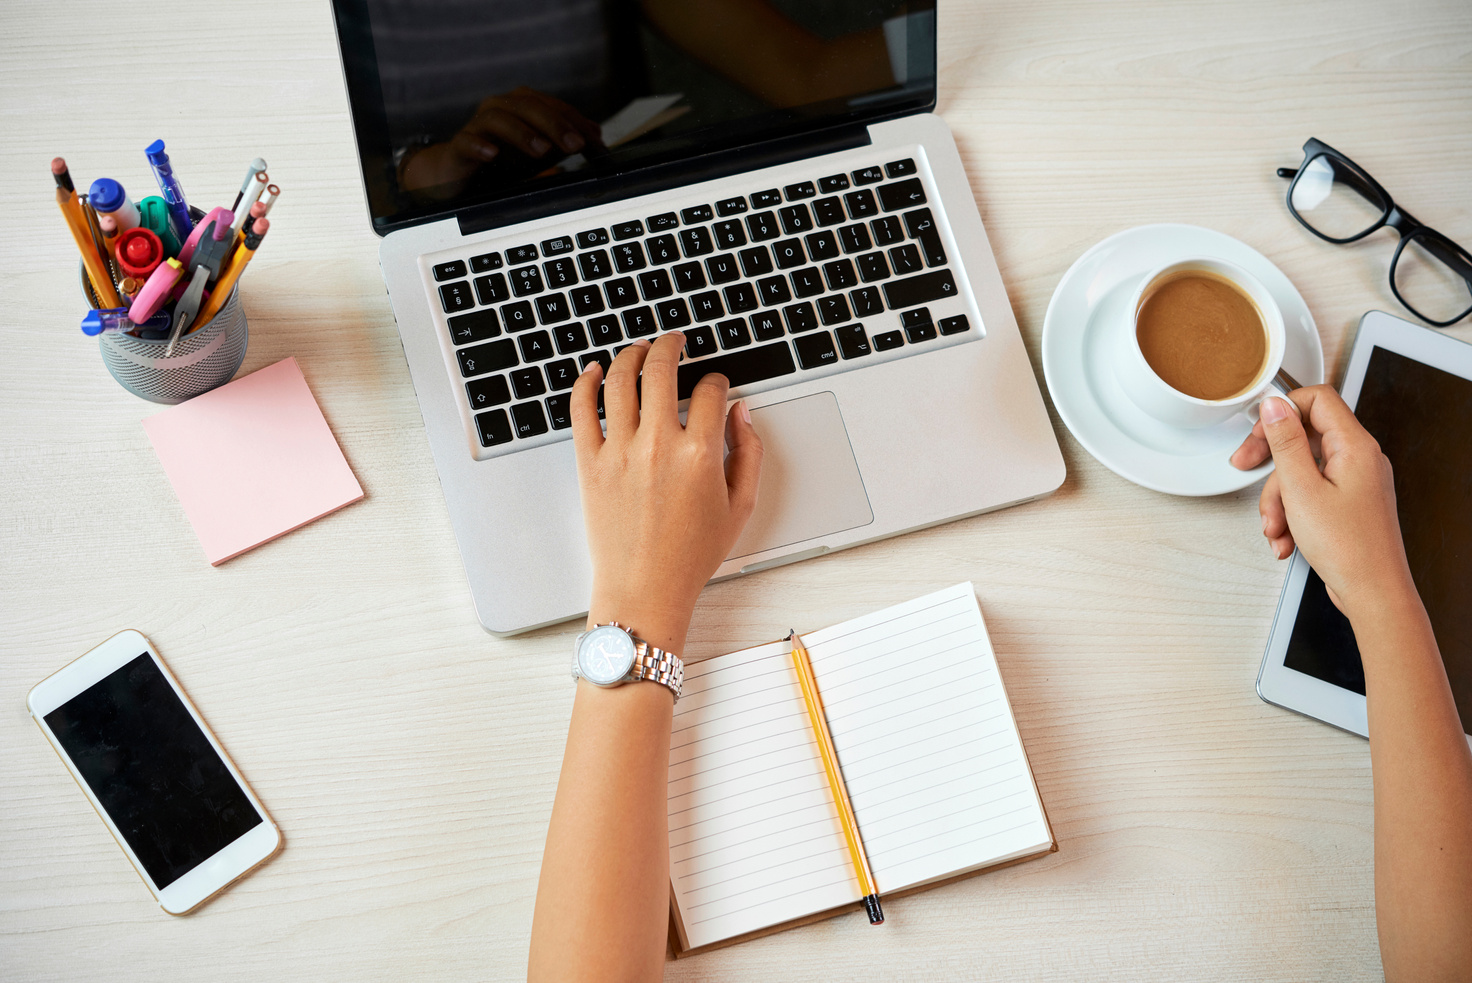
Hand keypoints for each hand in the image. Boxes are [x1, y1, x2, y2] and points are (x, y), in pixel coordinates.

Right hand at [400, 87, 603, 190]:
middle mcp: (499, 108)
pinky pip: (467, 141)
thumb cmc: (504, 159)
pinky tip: (492, 154)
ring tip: (542, 150)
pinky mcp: (459, 147)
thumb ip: (565, 142)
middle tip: (575, 145)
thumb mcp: (541, 151)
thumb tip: (597, 136)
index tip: (594, 141)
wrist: (461, 175)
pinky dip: (480, 145)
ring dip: (523, 133)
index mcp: (521, 106)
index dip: (575, 122)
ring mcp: (477, 126)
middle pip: (528, 106)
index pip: (552, 106)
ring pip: (499, 118)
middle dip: (555, 125)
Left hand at [571, 334, 763, 650]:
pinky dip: (587, 382)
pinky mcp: (590, 463)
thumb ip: (748, 454)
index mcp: (699, 454)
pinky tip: (595, 371)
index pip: (710, 391)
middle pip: (661, 369)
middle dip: (671, 346)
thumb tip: (741, 414)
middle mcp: (657, 445)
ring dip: (632, 354)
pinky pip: (582, 409)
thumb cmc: (690, 556)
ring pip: (621, 380)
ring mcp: (619, 451)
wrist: (644, 589)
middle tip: (674, 341)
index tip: (715, 386)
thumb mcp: (739, 507)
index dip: (717, 381)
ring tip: (639, 349)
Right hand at [1229, 385, 1414, 618]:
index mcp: (1355, 447)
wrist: (1373, 592)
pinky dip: (1293, 514)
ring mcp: (1355, 482)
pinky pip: (1310, 494)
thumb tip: (1275, 407)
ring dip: (1279, 499)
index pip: (1318, 400)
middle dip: (1271, 461)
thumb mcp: (1301, 490)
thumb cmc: (1349, 548)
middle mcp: (1360, 459)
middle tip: (1246, 466)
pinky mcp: (1348, 503)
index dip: (1283, 409)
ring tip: (1276, 527)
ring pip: (1302, 471)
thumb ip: (1285, 442)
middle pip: (1304, 437)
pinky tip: (1287, 537)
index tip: (1259, 428)